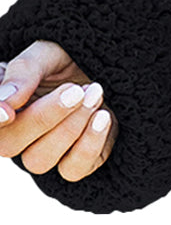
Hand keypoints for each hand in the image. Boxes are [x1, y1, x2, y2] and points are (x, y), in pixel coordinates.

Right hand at [0, 39, 115, 181]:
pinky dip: (90, 144)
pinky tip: (103, 117)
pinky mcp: (74, 162)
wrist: (106, 68)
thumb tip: (5, 103)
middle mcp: (16, 134)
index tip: (9, 111)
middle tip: (76, 90)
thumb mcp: (46, 53)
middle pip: (10, 145)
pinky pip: (73, 170)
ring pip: (39, 161)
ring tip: (94, 95)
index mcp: (2, 106)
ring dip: (70, 128)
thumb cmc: (67, 60)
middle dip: (45, 117)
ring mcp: (44, 152)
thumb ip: (23, 72)